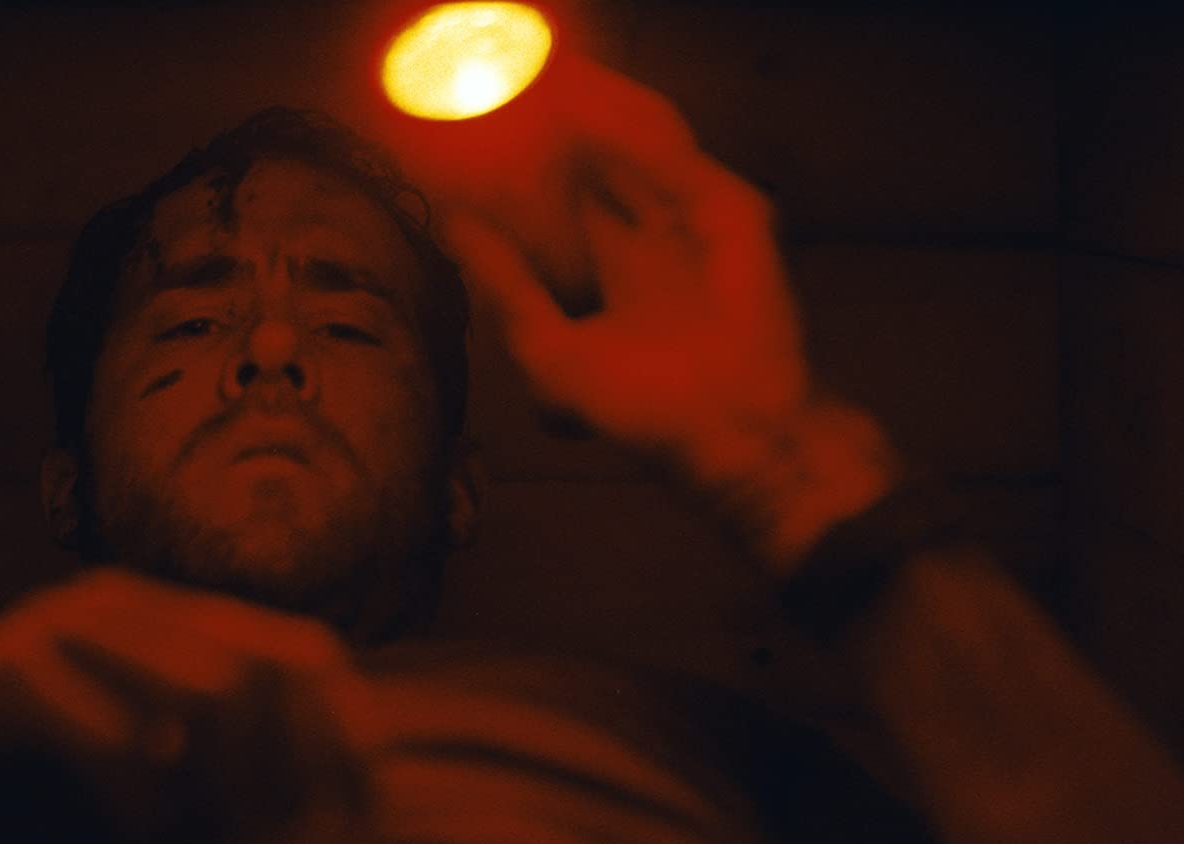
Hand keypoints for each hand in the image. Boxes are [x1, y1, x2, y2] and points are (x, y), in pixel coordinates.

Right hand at [0, 567, 380, 843]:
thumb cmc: (19, 799)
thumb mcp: (146, 786)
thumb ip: (223, 778)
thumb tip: (341, 815)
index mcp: (170, 619)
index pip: (304, 653)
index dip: (347, 735)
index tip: (363, 823)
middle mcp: (127, 606)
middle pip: (266, 666)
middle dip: (290, 769)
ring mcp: (63, 629)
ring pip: (201, 690)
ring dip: (224, 787)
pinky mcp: (4, 675)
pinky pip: (109, 733)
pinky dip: (140, 799)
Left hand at [441, 60, 897, 569]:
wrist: (719, 435)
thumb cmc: (639, 409)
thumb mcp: (546, 346)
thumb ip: (503, 281)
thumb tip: (452, 222)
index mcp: (613, 262)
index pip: (561, 187)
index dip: (521, 153)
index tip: (469, 118)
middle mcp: (653, 231)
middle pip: (597, 148)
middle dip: (553, 111)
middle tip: (496, 71)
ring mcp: (694, 217)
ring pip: (636, 135)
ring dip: (588, 100)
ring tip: (535, 67)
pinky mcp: (731, 212)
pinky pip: (671, 154)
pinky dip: (625, 127)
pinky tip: (579, 104)